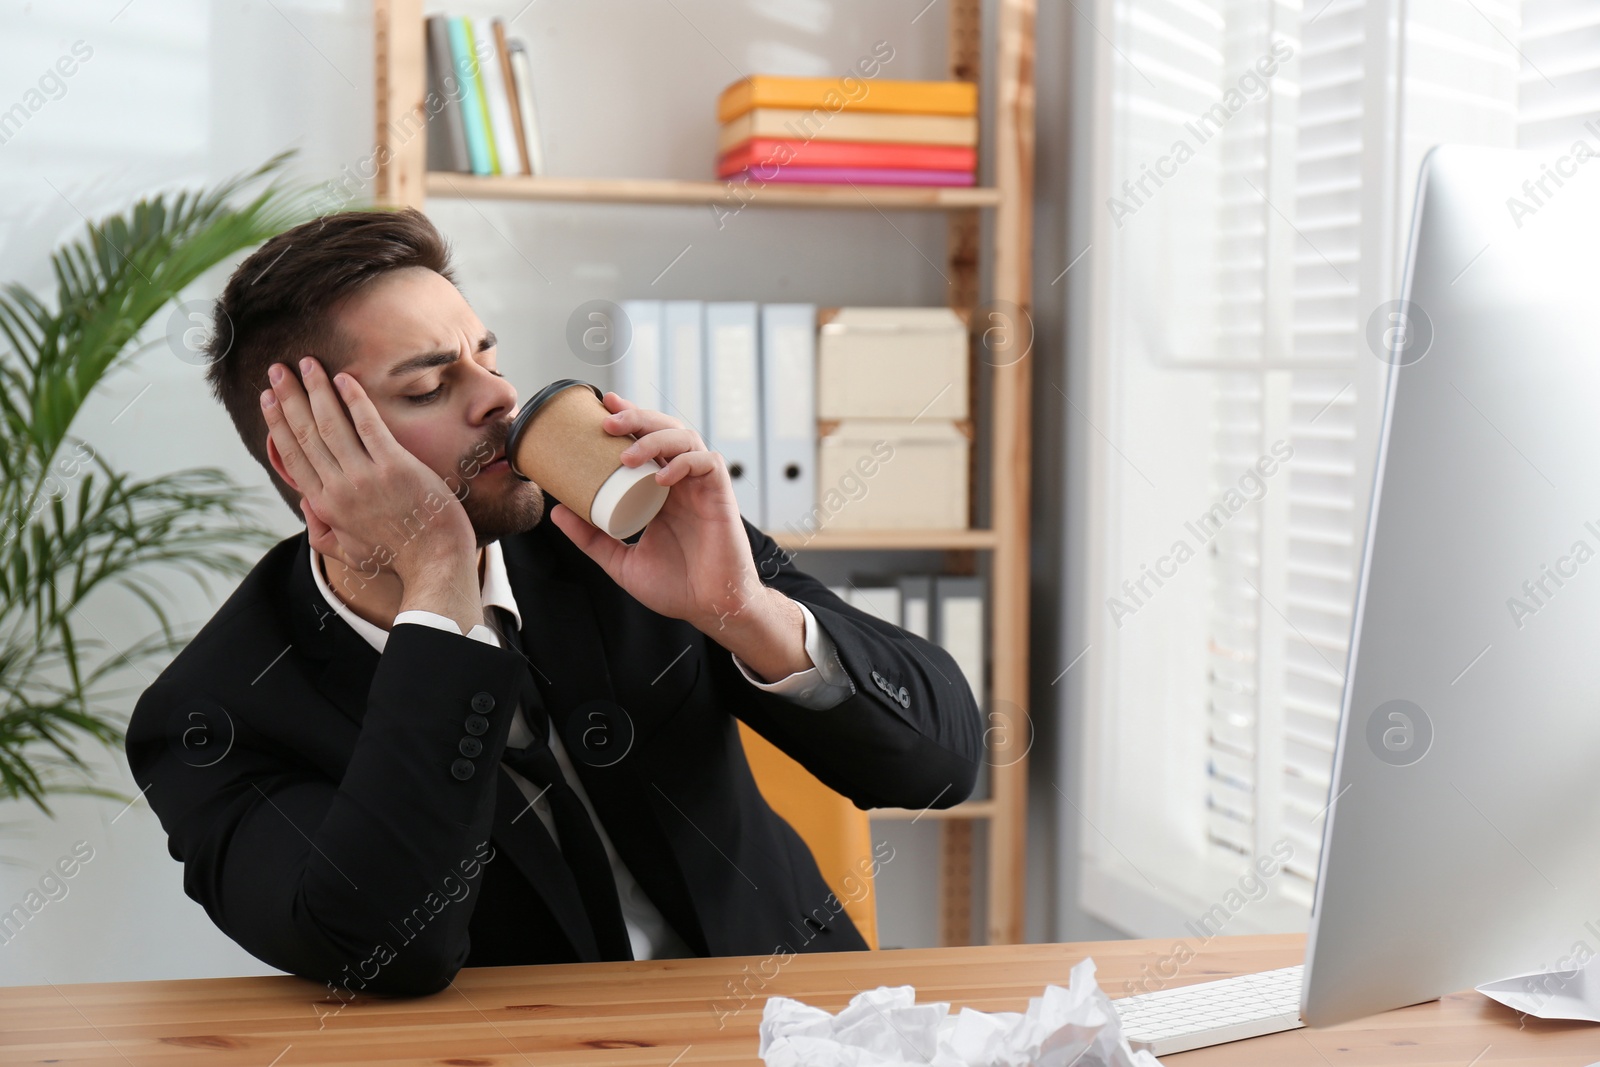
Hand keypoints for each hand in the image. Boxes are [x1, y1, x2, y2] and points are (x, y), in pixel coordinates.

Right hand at [260, 357, 476, 587]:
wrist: (436, 560)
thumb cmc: (396, 556)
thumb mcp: (348, 553)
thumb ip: (321, 531)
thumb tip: (306, 502)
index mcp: (325, 505)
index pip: (293, 456)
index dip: (277, 424)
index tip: (268, 400)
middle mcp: (340, 487)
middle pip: (306, 433)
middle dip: (289, 398)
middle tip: (277, 370)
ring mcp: (367, 475)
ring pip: (331, 424)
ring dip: (316, 389)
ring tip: (306, 364)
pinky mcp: (396, 466)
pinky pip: (369, 424)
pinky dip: (354, 400)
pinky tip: (344, 379)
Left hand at [546, 392, 769, 630]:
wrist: (711, 608)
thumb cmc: (677, 587)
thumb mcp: (621, 561)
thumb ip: (591, 538)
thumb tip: (556, 511)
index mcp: (661, 491)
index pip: (646, 442)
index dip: (630, 419)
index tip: (603, 406)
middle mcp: (682, 482)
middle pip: (664, 430)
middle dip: (637, 418)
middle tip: (608, 420)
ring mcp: (702, 486)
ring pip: (686, 438)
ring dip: (655, 438)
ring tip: (627, 454)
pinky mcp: (721, 495)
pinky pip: (707, 463)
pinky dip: (685, 462)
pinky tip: (662, 476)